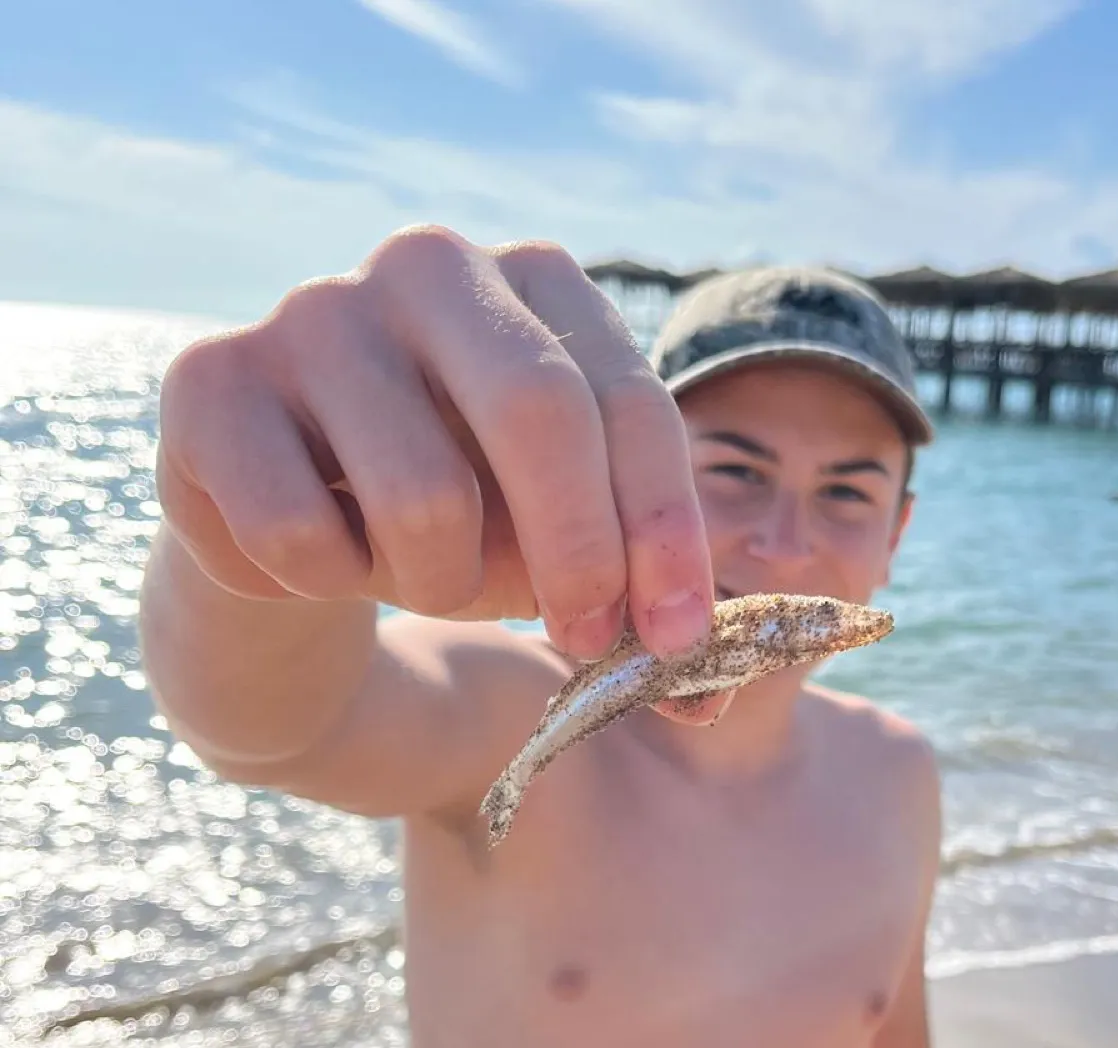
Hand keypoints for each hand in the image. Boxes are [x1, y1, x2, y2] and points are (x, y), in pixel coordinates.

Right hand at [155, 225, 717, 680]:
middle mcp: (430, 266)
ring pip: (424, 499)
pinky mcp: (211, 379)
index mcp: (539, 280)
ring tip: (419, 571)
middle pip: (540, 412)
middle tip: (586, 643)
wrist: (297, 520)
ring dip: (439, 583)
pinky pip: (301, 535)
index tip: (678, 640)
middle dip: (579, 555)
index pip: (632, 403)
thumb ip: (639, 598)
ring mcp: (313, 311)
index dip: (667, 529)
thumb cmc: (463, 516)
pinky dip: (328, 585)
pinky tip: (319, 555)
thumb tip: (708, 700)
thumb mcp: (565, 539)